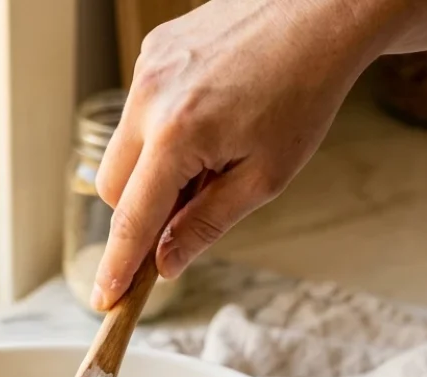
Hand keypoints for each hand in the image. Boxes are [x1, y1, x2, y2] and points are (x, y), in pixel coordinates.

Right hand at [91, 0, 395, 310]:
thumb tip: (165, 263)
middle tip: (192, 204)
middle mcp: (149, 98)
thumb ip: (206, 224)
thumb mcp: (264, 177)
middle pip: (112, 189)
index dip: (118, 265)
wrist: (320, 13)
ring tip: (208, 154)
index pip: (132, 219)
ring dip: (151, 170)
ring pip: (122, 151)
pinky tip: (205, 119)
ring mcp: (146, 70)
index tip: (105, 298)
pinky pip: (137, 114)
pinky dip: (159, 134)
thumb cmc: (302, 93)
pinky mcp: (152, 53)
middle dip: (141, 210)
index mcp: (177, 135)